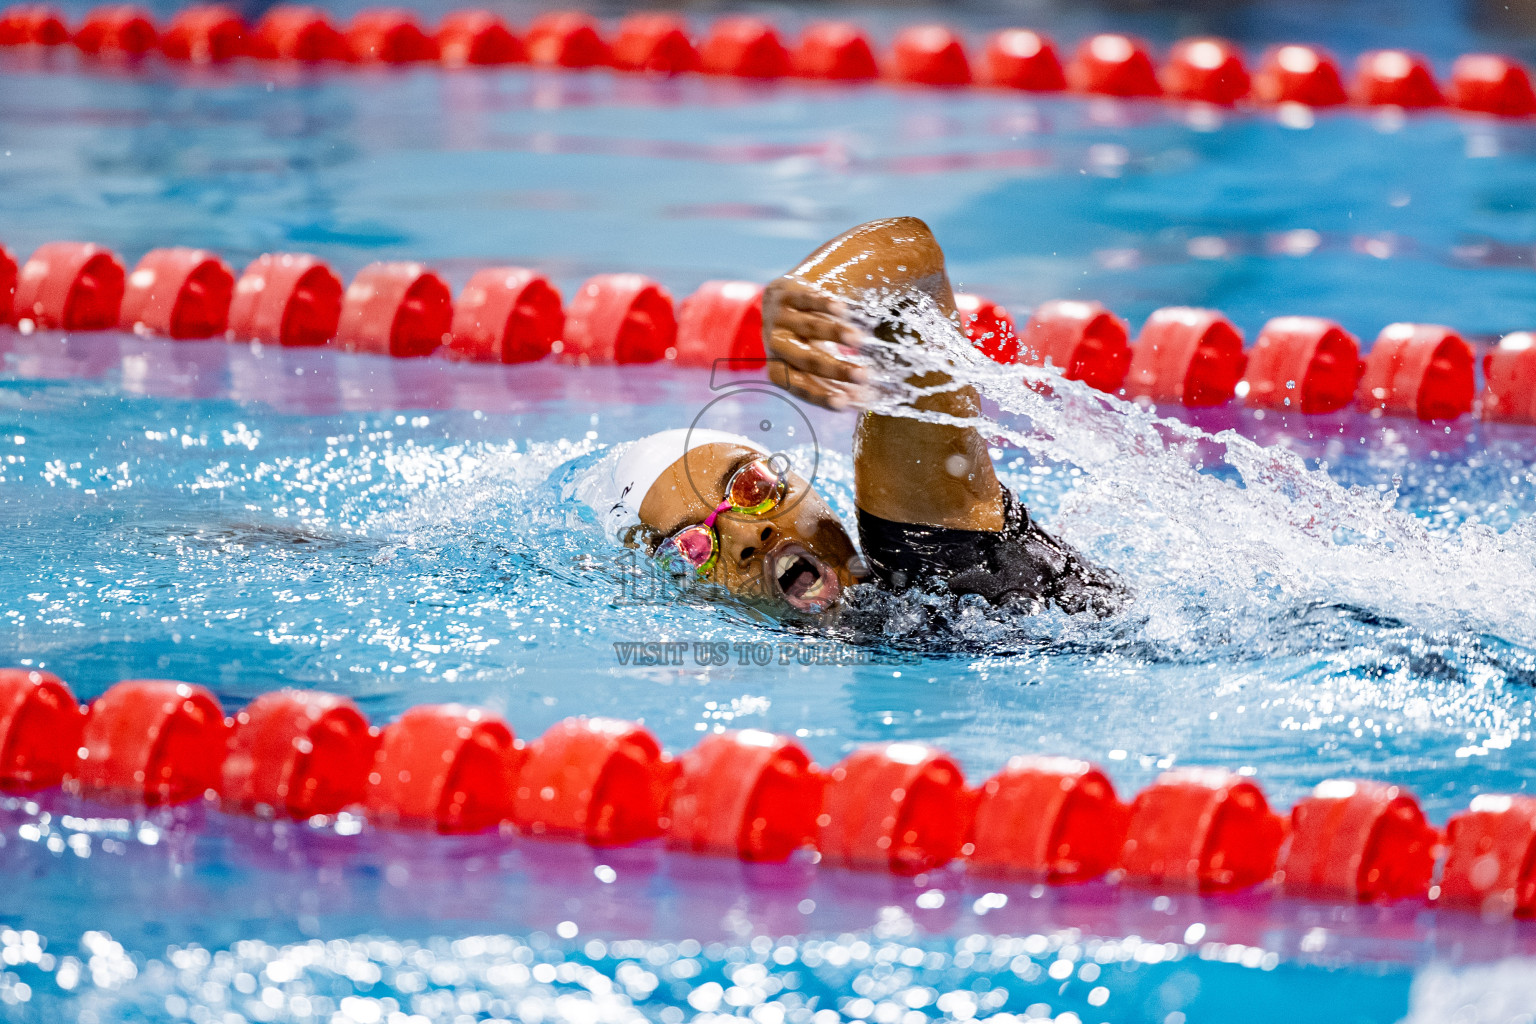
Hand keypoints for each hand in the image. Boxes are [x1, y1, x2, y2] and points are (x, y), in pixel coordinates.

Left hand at [761, 276, 872, 410]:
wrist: (780, 299)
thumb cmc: (804, 341)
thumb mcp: (814, 364)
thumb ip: (836, 383)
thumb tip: (869, 401)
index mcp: (780, 370)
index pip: (800, 387)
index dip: (821, 396)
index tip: (845, 403)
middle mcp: (777, 345)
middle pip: (807, 359)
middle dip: (836, 369)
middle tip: (864, 376)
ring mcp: (780, 318)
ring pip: (809, 327)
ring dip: (835, 333)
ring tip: (860, 340)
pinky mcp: (787, 294)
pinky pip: (806, 300)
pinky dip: (823, 304)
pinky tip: (842, 309)